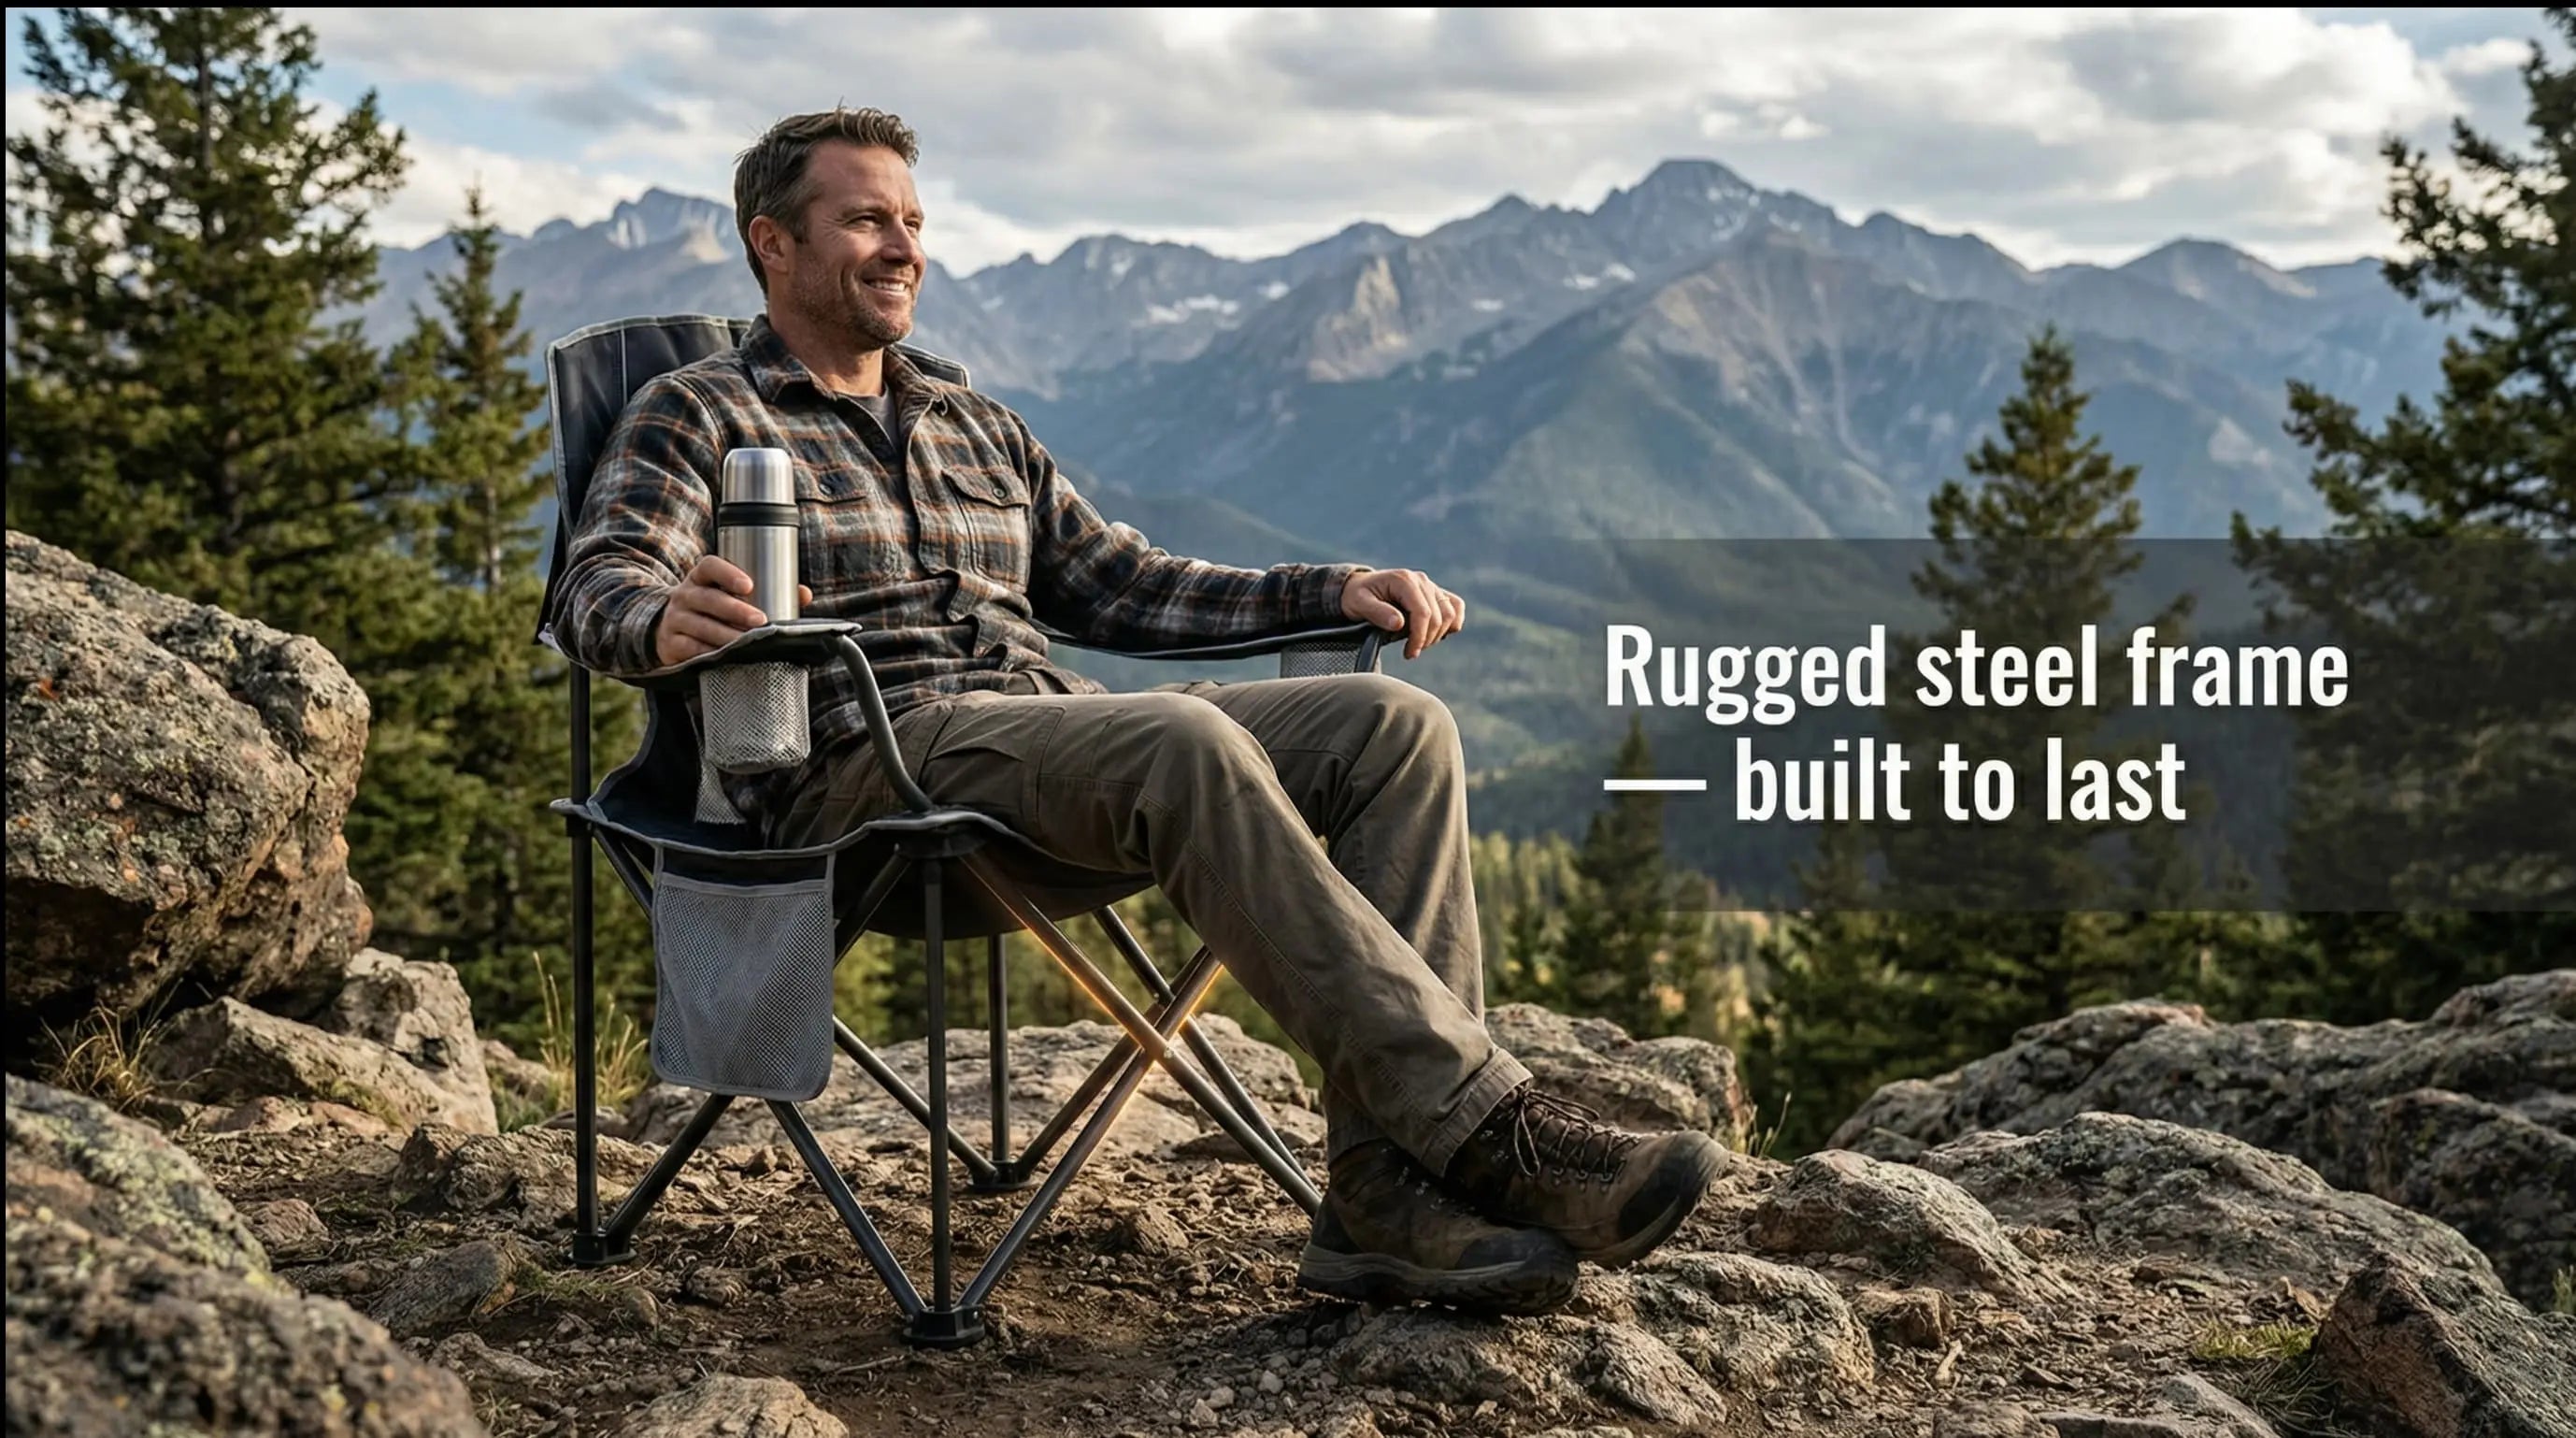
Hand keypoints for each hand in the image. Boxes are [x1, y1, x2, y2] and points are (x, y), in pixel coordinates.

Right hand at [653, 554, 813, 665]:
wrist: (670, 631)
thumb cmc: (714, 611)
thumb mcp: (730, 596)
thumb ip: (768, 592)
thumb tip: (803, 594)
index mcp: (701, 577)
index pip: (710, 566)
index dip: (728, 573)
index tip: (749, 585)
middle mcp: (685, 595)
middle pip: (708, 598)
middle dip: (735, 610)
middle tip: (760, 620)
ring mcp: (675, 619)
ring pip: (702, 626)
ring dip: (727, 636)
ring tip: (749, 643)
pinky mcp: (671, 643)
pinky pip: (691, 648)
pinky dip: (711, 653)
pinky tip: (728, 657)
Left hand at [1339, 568, 1465, 660]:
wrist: (1359, 587)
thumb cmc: (1357, 596)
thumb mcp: (1358, 604)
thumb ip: (1378, 613)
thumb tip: (1399, 624)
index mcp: (1403, 580)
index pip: (1423, 612)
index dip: (1419, 637)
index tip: (1409, 653)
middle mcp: (1421, 580)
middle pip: (1440, 616)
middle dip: (1427, 640)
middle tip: (1410, 652)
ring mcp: (1430, 586)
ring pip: (1450, 613)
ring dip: (1438, 635)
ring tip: (1418, 644)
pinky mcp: (1436, 593)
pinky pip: (1456, 606)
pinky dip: (1452, 622)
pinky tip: (1436, 635)